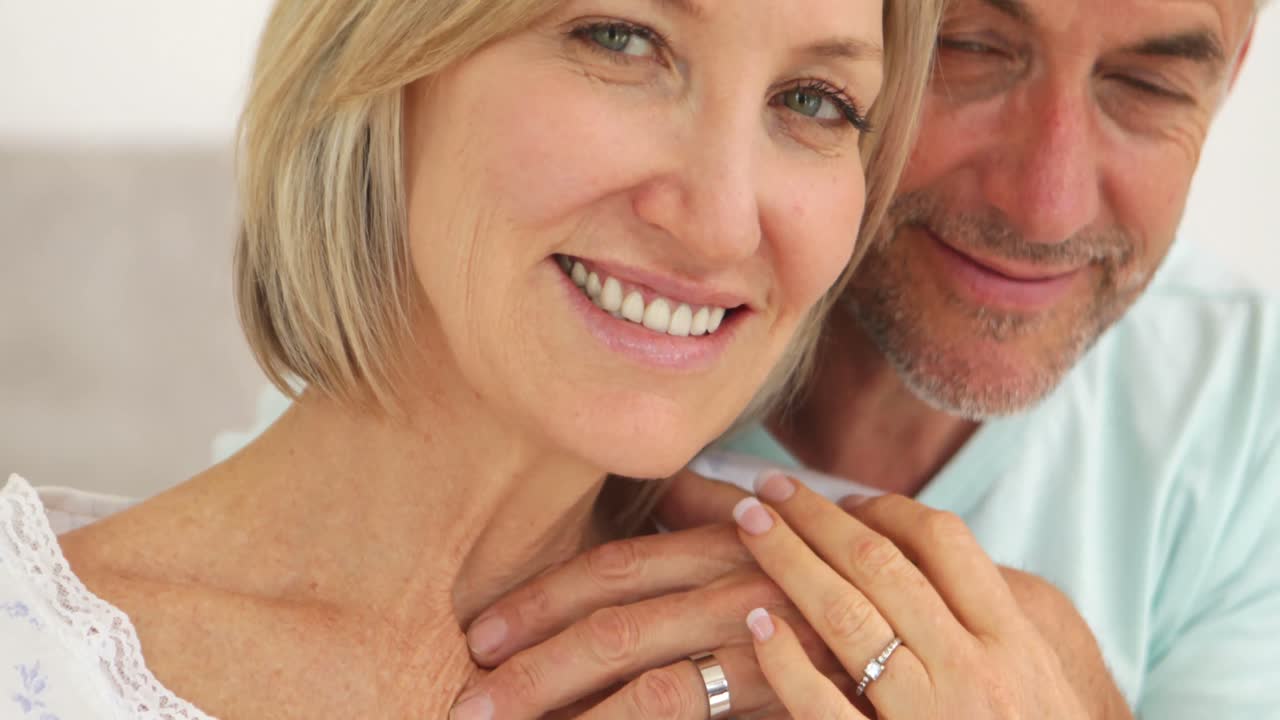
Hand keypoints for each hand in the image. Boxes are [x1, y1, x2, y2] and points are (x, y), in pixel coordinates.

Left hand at [450, 517, 848, 718]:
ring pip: (649, 682)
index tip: (481, 633)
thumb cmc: (843, 577)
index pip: (615, 568)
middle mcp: (739, 588)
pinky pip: (694, 716)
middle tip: (469, 702)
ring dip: (568, 710)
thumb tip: (669, 490)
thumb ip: (719, 513)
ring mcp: (766, 644)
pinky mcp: (785, 690)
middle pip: (615, 626)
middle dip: (533, 667)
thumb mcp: (782, 534)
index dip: (543, 599)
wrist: (936, 623)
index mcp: (725, 547)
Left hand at [732, 471, 1128, 718]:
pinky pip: (823, 704)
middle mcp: (972, 671)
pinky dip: (785, 660)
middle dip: (817, 516)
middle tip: (771, 487)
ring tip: (748, 525)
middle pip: (880, 565)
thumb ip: (990, 620)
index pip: (946, 543)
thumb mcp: (1041, 682)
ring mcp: (927, 716)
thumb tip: (932, 556)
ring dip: (788, 560)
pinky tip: (756, 624)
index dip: (886, 508)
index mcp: (1013, 643)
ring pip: (846, 616)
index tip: (844, 499)